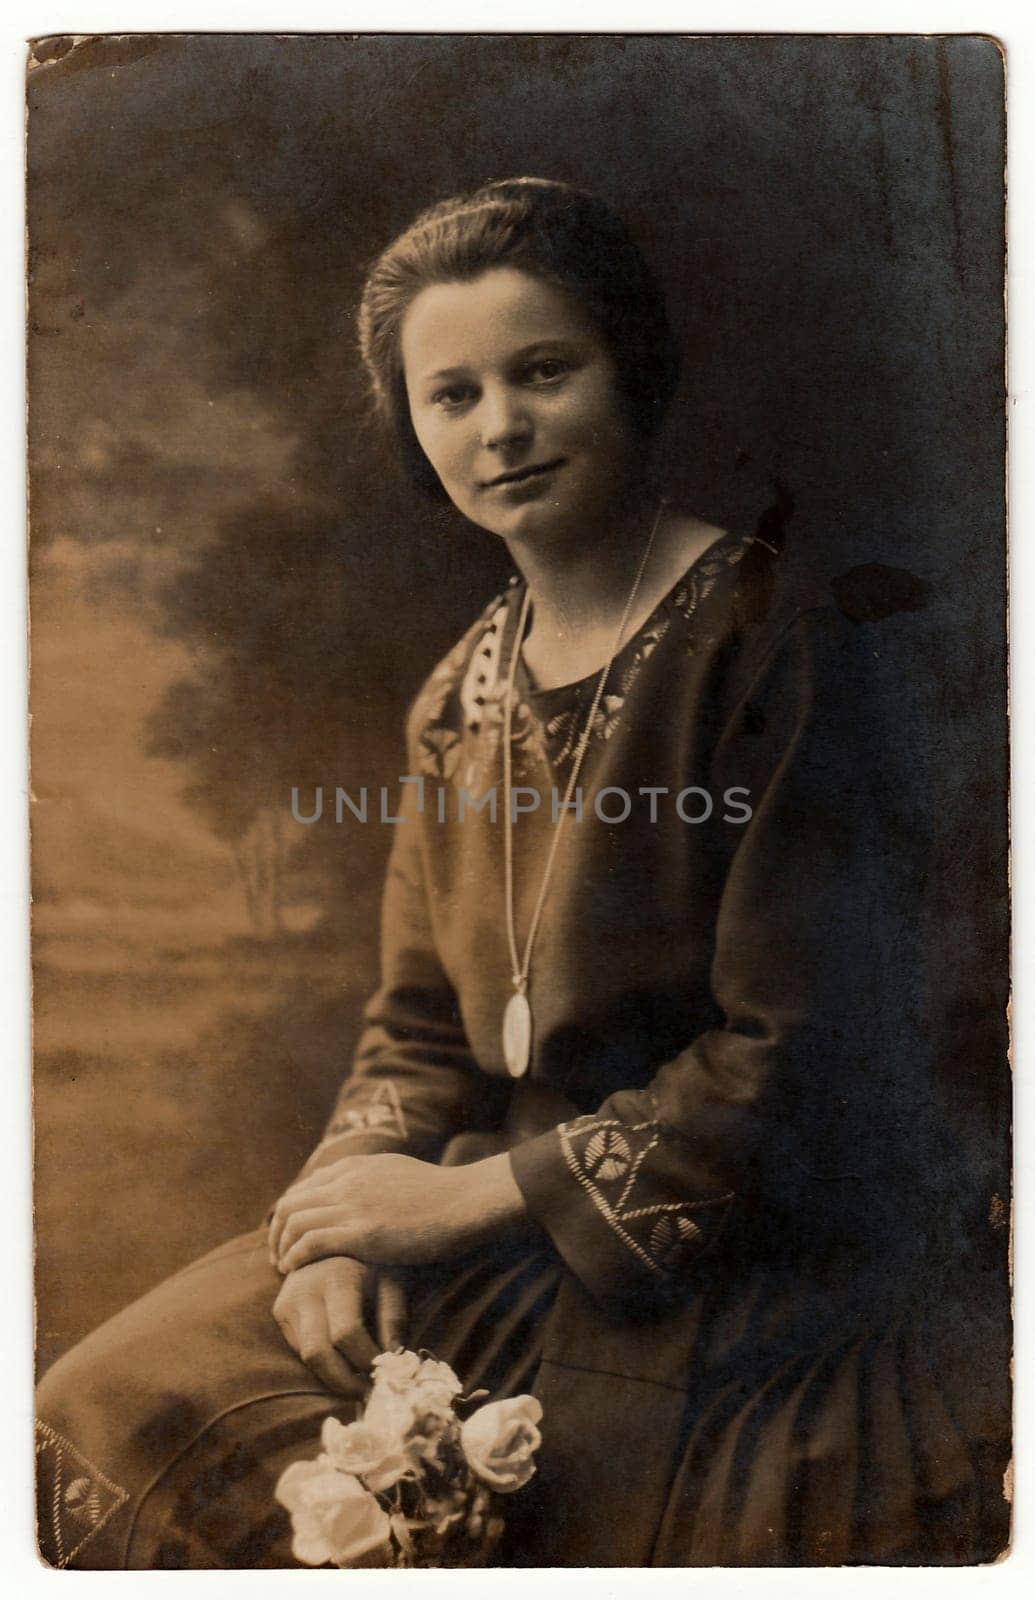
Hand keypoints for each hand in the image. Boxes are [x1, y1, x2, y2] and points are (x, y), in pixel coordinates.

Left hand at [269, 1151, 527, 1273]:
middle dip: (277, 1232)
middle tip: (278, 1258)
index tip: (289, 1237)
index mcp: (355, 1167)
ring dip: (282, 1248)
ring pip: (294, 1222)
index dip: (290, 1214)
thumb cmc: (441, 1194)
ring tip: (284, 1269)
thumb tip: (361, 1193)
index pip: (304, 1188)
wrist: (466, 1201)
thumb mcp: (397, 1173)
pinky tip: (295, 1271)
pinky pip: (310, 1243)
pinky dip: (295, 1257)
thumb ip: (372, 1180)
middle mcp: (347, 1181)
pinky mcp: (362, 1232)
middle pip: (290, 1204)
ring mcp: (353, 1205)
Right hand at [272, 1256, 407, 1395]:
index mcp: (337, 1278)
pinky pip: (298, 1348)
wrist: (334, 1238)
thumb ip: (394, 1318)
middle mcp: (306, 1290)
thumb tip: (395, 1359)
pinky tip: (342, 1363)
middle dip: (343, 1382)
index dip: (366, 1361)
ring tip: (358, 1382)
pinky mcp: (280, 1310)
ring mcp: (288, 1301)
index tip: (385, 1373)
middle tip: (368, 1393)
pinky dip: (321, 1363)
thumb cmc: (371, 1261)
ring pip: (305, 1356)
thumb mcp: (391, 1281)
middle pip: (318, 1353)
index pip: (346, 1333)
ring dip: (332, 1377)